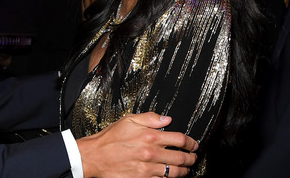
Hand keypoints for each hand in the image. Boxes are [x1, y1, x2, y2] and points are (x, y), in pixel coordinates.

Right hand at [76, 113, 197, 177]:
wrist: (95, 156)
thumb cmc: (109, 139)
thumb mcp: (128, 121)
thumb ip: (150, 118)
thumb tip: (167, 118)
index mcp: (149, 136)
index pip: (179, 139)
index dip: (190, 142)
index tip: (193, 143)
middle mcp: (151, 153)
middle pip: (181, 157)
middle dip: (191, 158)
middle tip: (194, 157)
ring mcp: (147, 168)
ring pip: (174, 172)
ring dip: (184, 170)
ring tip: (187, 169)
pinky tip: (171, 175)